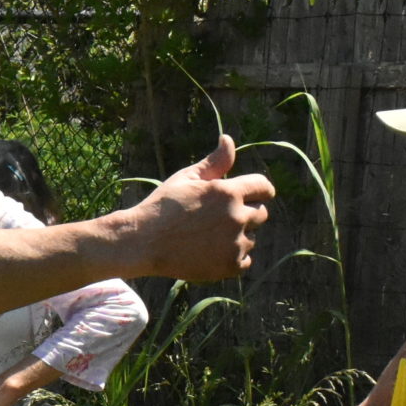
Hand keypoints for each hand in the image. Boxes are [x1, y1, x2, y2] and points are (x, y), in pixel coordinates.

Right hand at [119, 135, 273, 280]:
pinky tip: (210, 253)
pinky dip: (232, 258)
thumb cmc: (162, 206)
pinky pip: (245, 260)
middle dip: (245, 212)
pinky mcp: (230, 266)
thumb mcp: (186, 178)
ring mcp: (235, 244)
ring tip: (207, 237)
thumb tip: (228, 139)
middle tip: (217, 219)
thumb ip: (214, 162)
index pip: (264, 187)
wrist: (141, 243)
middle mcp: (237, 217)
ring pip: (251, 238)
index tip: (250, 195)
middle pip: (261, 213)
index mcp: (229, 192)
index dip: (258, 190)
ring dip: (237, 237)